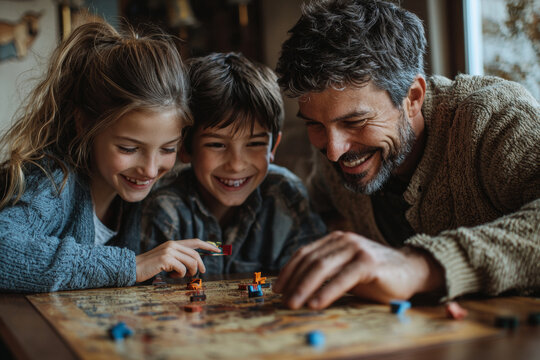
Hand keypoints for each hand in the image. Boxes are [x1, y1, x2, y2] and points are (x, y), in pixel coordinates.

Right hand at [135, 239, 219, 281]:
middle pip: (195, 254)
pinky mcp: (167, 259)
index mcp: (173, 243)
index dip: (208, 245)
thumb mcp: (166, 259)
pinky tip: (170, 276)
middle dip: (201, 265)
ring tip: (178, 276)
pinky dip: (179, 276)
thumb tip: (195, 264)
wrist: (133, 268)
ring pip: (191, 262)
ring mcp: (169, 251)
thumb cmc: (150, 267)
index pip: (195, 242)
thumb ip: (178, 258)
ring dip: (189, 272)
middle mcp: (172, 245)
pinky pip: (182, 269)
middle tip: (201, 272)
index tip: (217, 250)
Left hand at [272, 231, 443, 308]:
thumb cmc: (374, 275)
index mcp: (335, 239)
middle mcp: (344, 240)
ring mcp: (357, 249)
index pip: (305, 253)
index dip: (289, 271)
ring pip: (322, 267)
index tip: (278, 288)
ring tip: (294, 304)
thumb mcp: (345, 270)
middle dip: (293, 281)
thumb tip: (296, 288)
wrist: (410, 270)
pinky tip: (316, 303)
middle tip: (282, 300)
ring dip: (304, 287)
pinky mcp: (369, 263)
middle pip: (310, 260)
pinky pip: (342, 278)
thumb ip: (325, 273)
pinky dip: (326, 292)